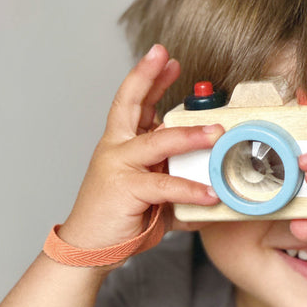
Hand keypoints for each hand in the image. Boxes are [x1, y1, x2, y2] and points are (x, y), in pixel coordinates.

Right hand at [60, 44, 221, 250]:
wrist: (89, 248)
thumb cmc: (119, 219)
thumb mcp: (151, 194)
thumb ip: (176, 183)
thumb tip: (212, 185)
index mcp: (121, 144)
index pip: (134, 103)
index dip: (149, 79)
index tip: (166, 59)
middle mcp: (116, 149)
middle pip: (130, 104)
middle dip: (148, 77)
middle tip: (166, 58)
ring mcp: (118, 166)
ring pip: (157, 142)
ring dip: (189, 135)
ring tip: (217, 132)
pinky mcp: (125, 189)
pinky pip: (164, 185)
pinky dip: (190, 188)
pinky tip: (211, 193)